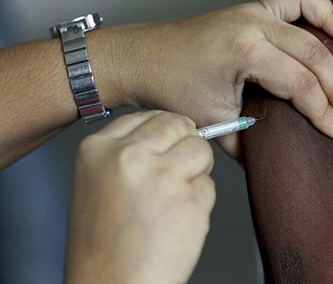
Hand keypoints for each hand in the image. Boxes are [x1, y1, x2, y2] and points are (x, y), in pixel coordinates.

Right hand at [64, 111, 214, 283]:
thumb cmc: (104, 241)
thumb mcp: (98, 180)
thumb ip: (129, 150)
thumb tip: (172, 128)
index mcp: (99, 149)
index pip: (149, 116)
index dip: (166, 130)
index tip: (169, 142)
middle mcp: (130, 157)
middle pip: (179, 125)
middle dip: (186, 143)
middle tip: (177, 169)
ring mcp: (162, 177)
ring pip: (200, 150)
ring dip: (197, 171)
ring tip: (175, 197)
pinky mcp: (189, 200)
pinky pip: (209, 185)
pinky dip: (200, 200)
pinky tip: (178, 219)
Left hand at [101, 0, 332, 156]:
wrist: (143, 58)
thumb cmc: (171, 86)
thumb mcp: (214, 120)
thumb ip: (250, 139)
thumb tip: (278, 151)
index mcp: (244, 52)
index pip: (300, 84)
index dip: (325, 112)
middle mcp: (252, 24)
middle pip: (312, 53)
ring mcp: (251, 11)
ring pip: (308, 11)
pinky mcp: (250, 9)